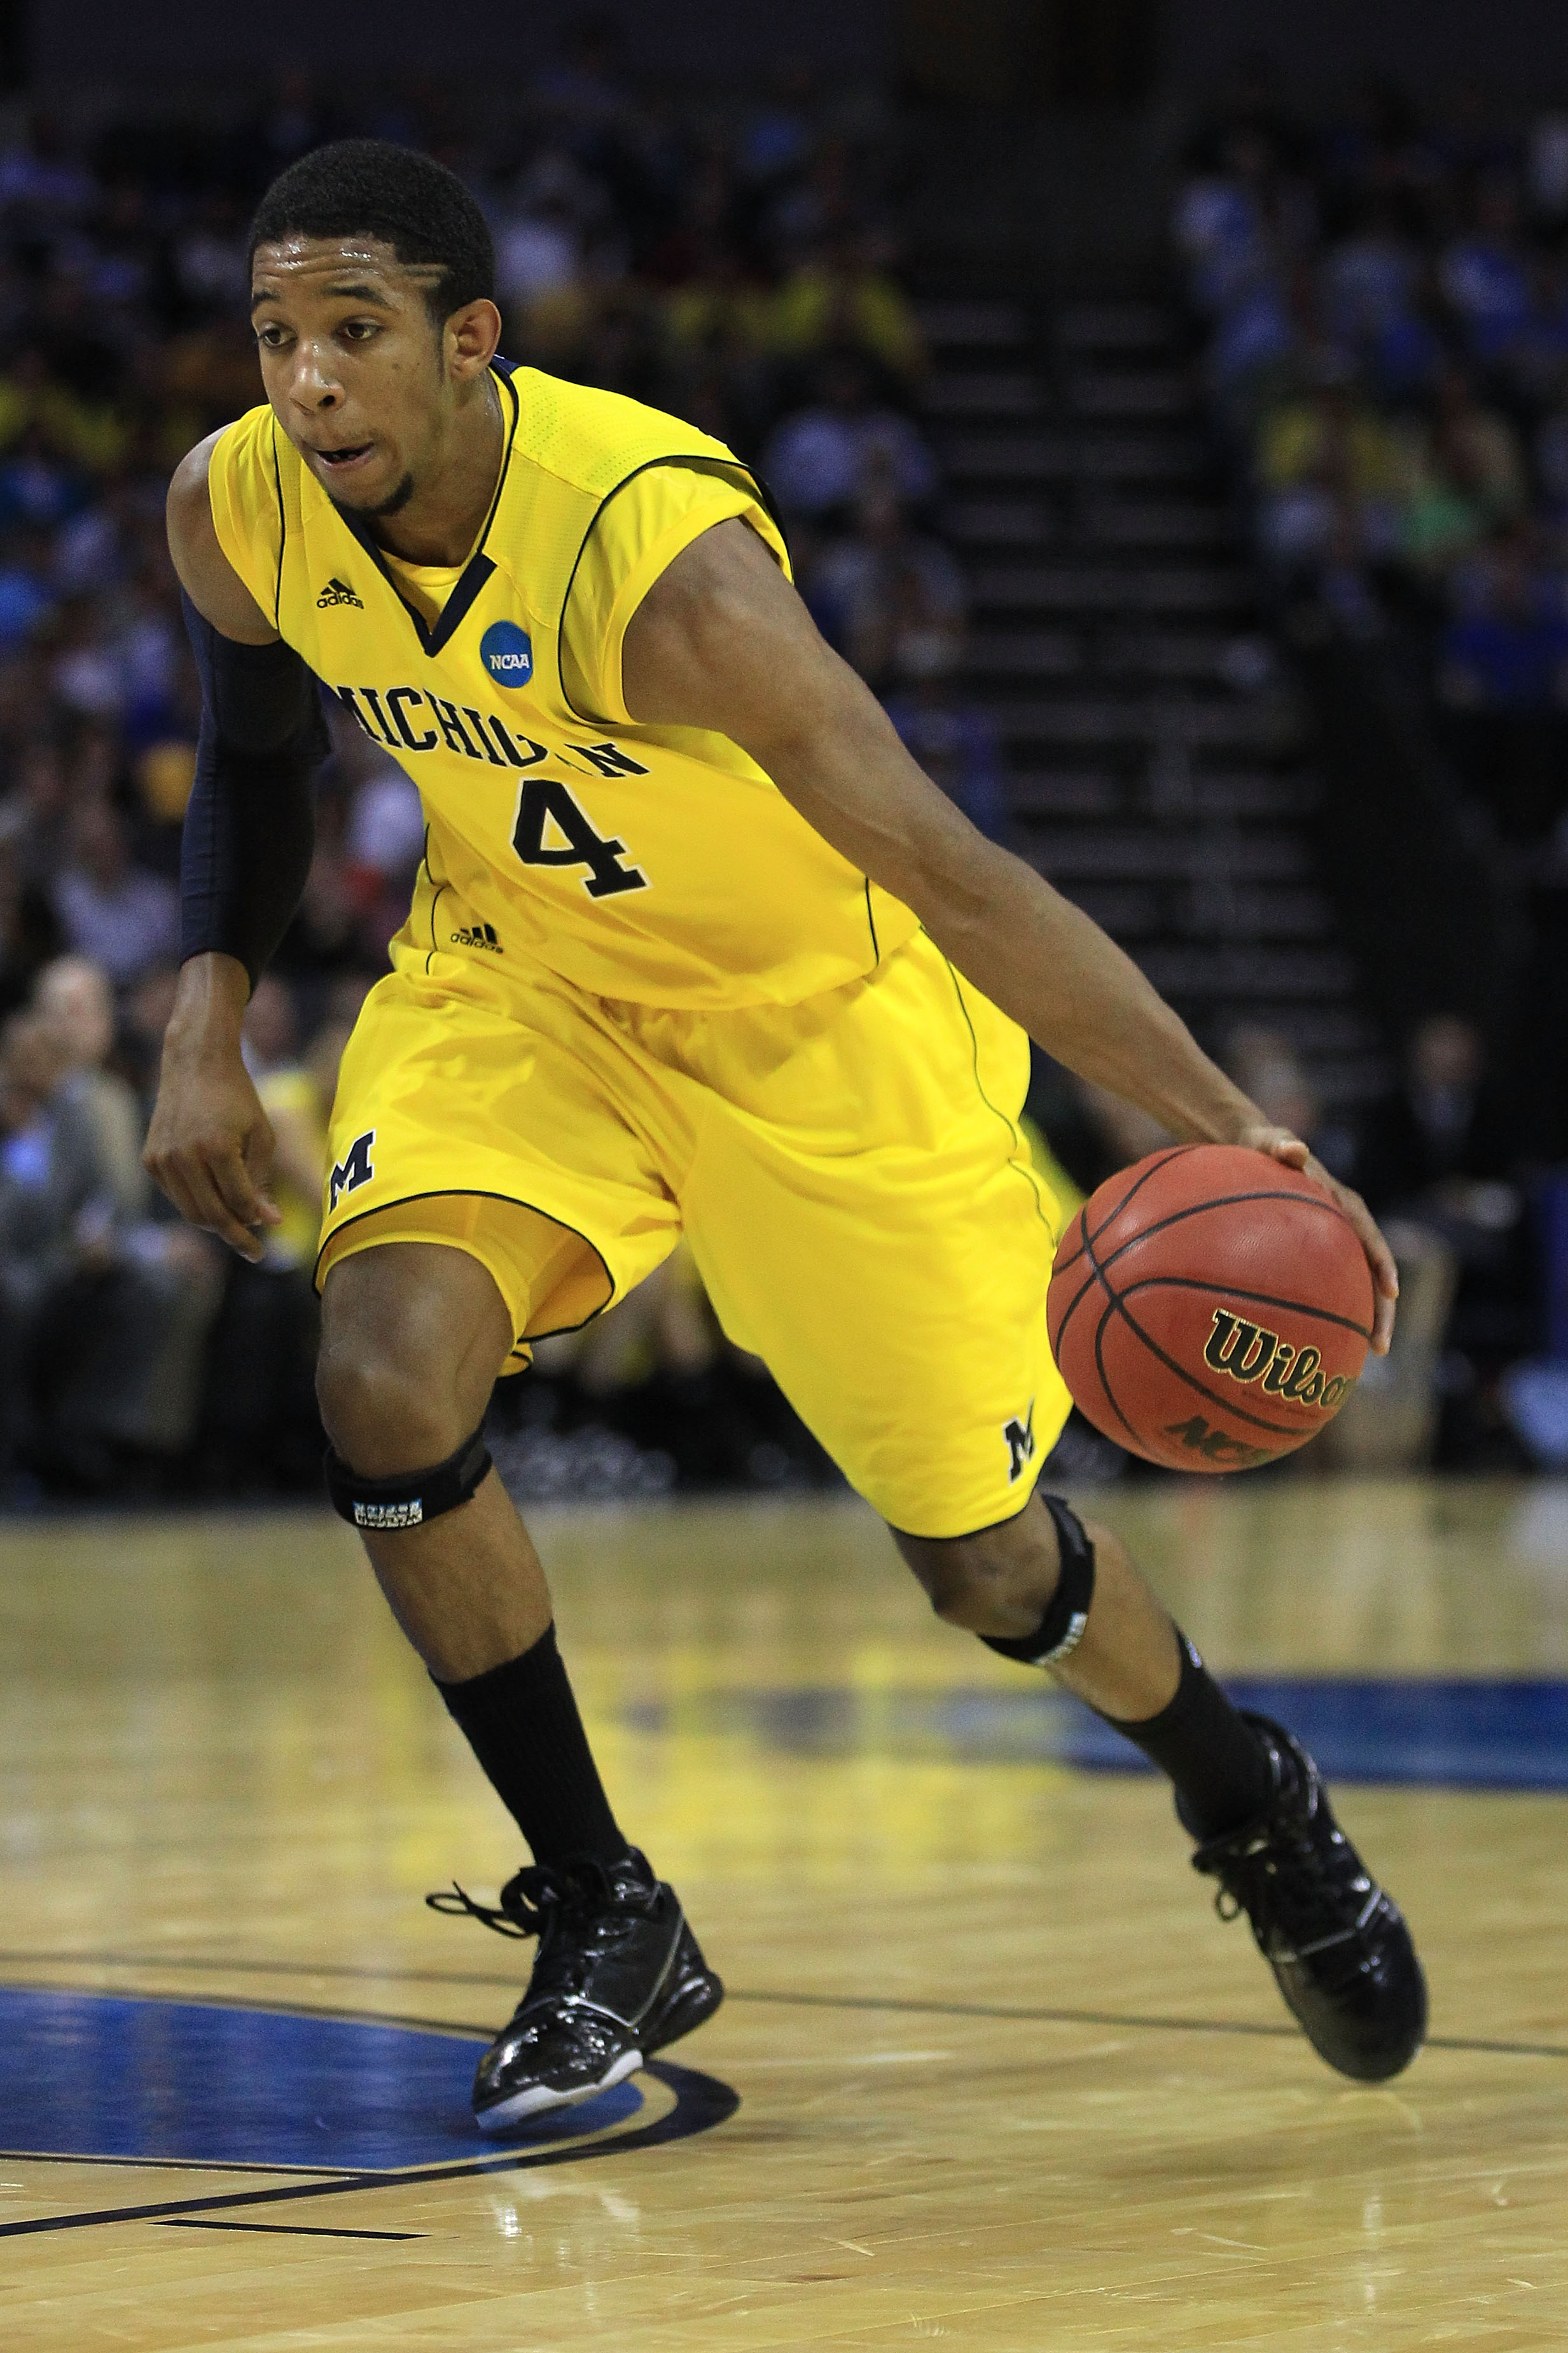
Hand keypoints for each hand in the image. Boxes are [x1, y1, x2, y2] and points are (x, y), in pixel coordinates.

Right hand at [143, 955, 281, 1263]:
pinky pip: (176, 1196)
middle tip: (253, 1251)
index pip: (239, 1203)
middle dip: (235, 1236)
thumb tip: (269, 1221)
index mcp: (216, 1149)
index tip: (267, 1236)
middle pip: (211, 1216)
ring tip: (237, 1228)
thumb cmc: (237, 1098)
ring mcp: (163, 1159)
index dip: (255, 1223)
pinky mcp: (150, 1159)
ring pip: (190, 1211)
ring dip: (215, 1225)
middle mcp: (184, 1157)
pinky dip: (196, 1204)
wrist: (195, 1063)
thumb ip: (261, 1180)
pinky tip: (214, 1201)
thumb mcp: (261, 1135)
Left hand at [1237, 1123, 1397, 1355]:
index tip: (1391, 1293)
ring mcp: (1331, 1243)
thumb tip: (1295, 1148)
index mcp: (1343, 1203)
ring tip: (1362, 1358)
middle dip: (1381, 1310)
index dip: (1383, 1264)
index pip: (1370, 1236)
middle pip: (1371, 1273)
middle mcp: (1344, 1226)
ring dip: (1361, 1320)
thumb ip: (1279, 1144)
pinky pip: (1325, 1286)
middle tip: (1380, 1347)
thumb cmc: (1262, 1144)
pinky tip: (1312, 1343)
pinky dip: (1327, 1311)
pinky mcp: (1313, 1256)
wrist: (1252, 1150)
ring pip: (1354, 1286)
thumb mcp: (1268, 1140)